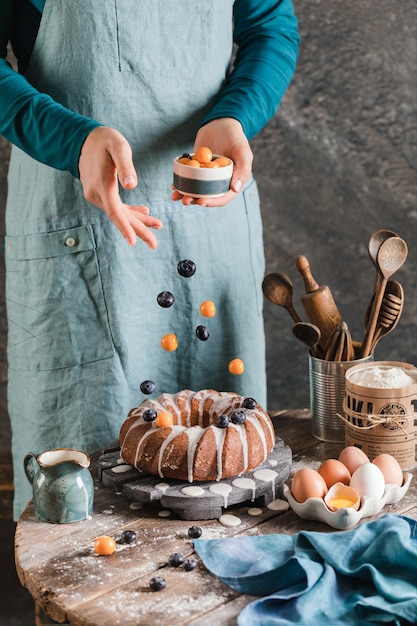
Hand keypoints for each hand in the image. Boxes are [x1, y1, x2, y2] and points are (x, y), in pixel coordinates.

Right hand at [79, 127, 162, 246]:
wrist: (84, 140)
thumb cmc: (105, 141)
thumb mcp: (118, 146)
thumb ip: (125, 165)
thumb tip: (131, 185)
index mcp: (103, 184)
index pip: (114, 211)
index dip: (125, 227)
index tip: (133, 242)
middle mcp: (97, 193)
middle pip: (119, 217)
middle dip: (138, 231)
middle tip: (154, 244)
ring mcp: (97, 195)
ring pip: (119, 213)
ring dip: (138, 221)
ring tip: (158, 225)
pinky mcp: (100, 194)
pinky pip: (116, 207)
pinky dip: (130, 212)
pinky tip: (144, 212)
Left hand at [171, 118, 252, 205]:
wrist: (221, 123)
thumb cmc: (235, 137)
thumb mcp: (243, 152)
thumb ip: (243, 171)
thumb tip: (235, 189)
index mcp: (231, 182)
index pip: (223, 197)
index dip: (212, 202)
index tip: (201, 201)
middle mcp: (219, 181)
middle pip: (207, 196)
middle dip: (195, 201)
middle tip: (185, 201)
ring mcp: (206, 175)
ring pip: (195, 189)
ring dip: (185, 195)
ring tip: (176, 196)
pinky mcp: (196, 168)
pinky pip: (188, 178)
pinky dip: (180, 182)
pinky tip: (173, 185)